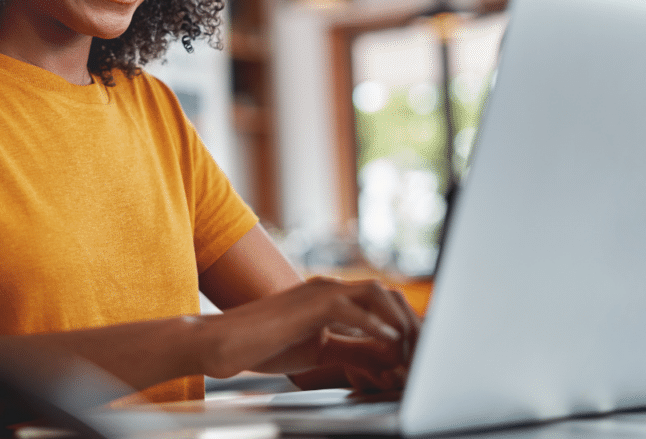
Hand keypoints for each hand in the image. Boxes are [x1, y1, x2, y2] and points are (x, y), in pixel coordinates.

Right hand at [196, 276, 419, 388]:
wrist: (223, 343)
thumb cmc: (262, 345)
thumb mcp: (318, 351)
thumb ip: (352, 351)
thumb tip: (386, 359)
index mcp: (330, 297)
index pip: (381, 302)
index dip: (404, 326)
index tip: (416, 355)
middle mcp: (329, 287)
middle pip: (387, 293)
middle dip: (410, 322)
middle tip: (422, 353)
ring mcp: (319, 291)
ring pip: (376, 294)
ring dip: (399, 322)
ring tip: (410, 350)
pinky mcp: (310, 304)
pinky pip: (352, 308)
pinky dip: (377, 325)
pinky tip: (390, 343)